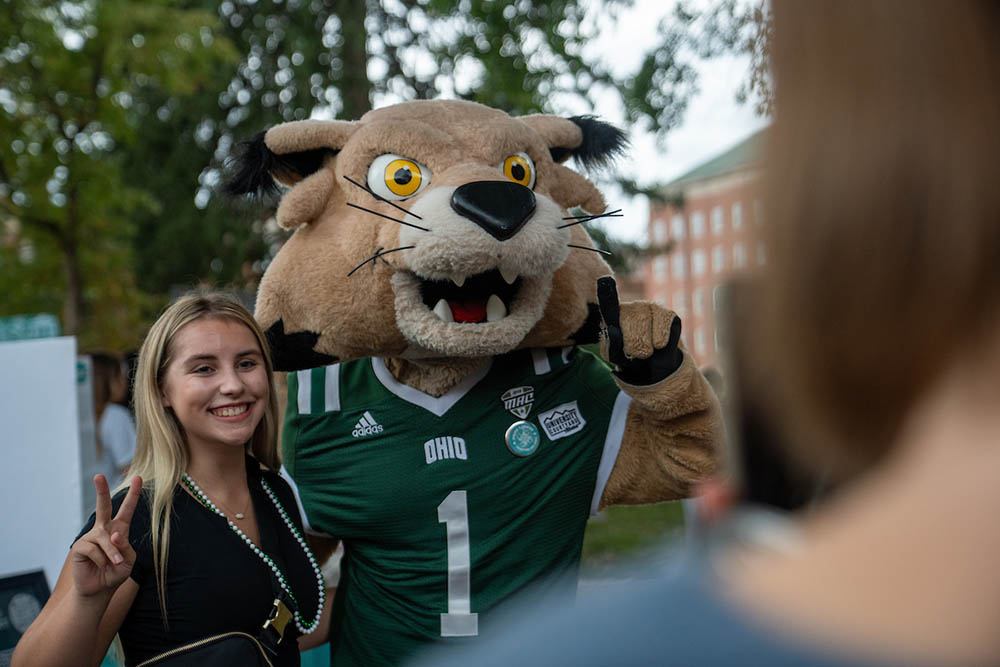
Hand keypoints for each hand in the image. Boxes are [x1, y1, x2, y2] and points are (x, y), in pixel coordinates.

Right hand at [70, 475, 141, 597]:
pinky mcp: (80, 546)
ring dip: (112, 553)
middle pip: (103, 506)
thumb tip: (114, 534)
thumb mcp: (128, 561)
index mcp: (120, 529)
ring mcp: (91, 536)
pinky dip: (101, 559)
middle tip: (99, 476)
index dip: (133, 494)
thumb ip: (125, 547)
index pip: (127, 509)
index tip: (138, 477)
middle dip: (101, 490)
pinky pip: (94, 548)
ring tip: (114, 563)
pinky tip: (100, 565)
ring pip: (104, 537)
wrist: (99, 589)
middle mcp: (104, 529)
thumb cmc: (115, 573)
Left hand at [597, 276, 682, 384]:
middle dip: (633, 345)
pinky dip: (660, 343)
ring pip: (646, 327)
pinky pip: (662, 330)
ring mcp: (650, 307)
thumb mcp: (615, 357)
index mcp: (614, 315)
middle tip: (635, 353)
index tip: (604, 279)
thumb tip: (613, 329)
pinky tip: (658, 345)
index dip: (607, 293)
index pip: (610, 305)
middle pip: (630, 323)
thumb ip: (610, 346)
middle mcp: (631, 306)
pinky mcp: (668, 314)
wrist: (655, 366)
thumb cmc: (630, 357)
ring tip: (646, 349)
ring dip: (647, 347)